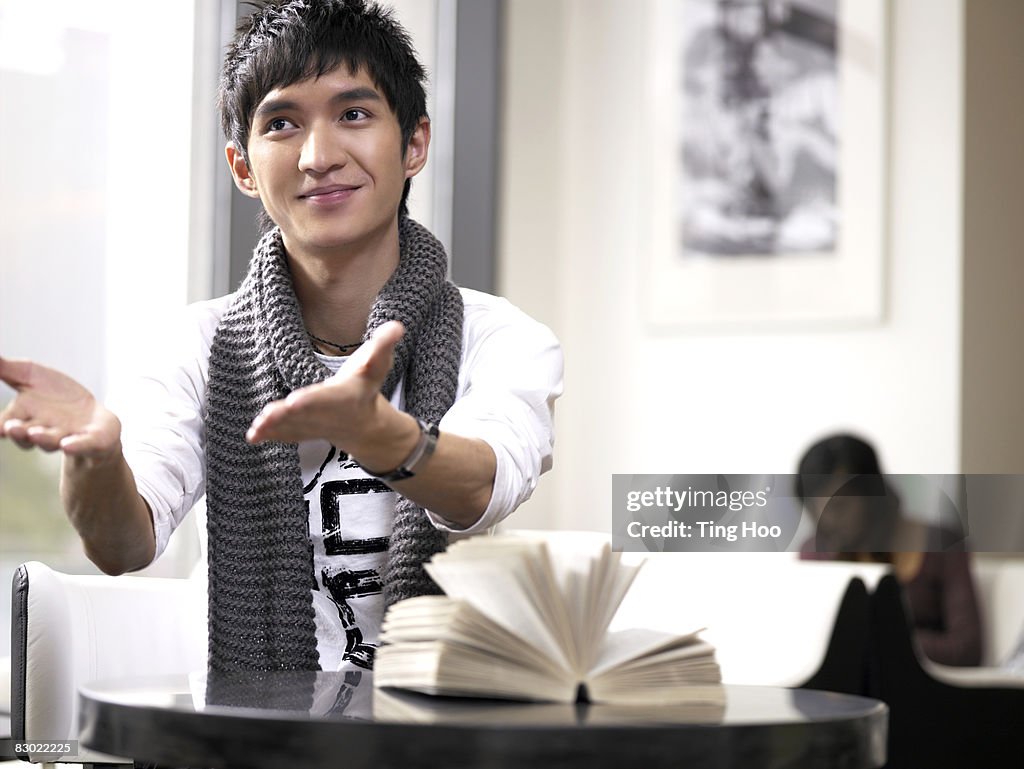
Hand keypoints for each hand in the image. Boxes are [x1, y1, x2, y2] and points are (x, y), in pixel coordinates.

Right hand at [0, 356, 120, 456]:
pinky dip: (77, 446)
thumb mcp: (31, 375)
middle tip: (10, 428)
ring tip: (35, 434)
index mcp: (23, 417)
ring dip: (43, 438)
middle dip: (18, 432)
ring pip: (52, 440)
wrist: (93, 415)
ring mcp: (67, 436)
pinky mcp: (92, 439)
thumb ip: (6, 369)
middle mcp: (42, 431)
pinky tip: (68, 445)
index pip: (6, 423)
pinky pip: (84, 444)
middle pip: (26, 435)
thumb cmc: (57, 395)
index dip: (0, 426)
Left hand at [246, 321, 407, 450]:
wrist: (365, 426)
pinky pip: (286, 435)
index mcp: (345, 396)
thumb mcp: (377, 365)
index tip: (294, 400)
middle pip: (306, 415)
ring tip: (258, 426)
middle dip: (286, 416)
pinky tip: (252, 436)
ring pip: (293, 428)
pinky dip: (270, 436)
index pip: (327, 398)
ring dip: (275, 427)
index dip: (312, 400)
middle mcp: (329, 415)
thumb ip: (384, 344)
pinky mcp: (302, 433)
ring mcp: (315, 427)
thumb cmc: (366, 387)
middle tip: (267, 415)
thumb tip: (397, 325)